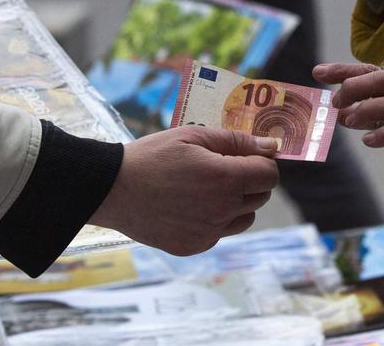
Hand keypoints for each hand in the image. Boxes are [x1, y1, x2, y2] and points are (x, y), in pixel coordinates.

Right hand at [89, 127, 278, 255]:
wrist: (113, 189)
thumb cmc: (153, 156)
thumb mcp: (193, 136)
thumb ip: (236, 140)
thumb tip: (271, 145)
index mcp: (226, 179)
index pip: (269, 175)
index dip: (262, 162)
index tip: (247, 156)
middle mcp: (222, 210)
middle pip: (260, 197)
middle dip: (250, 180)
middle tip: (225, 168)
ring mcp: (208, 233)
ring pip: (245, 218)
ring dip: (237, 202)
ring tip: (207, 187)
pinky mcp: (193, 247)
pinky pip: (219, 233)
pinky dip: (215, 220)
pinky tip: (190, 205)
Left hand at [315, 62, 383, 148]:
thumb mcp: (372, 109)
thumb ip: (352, 107)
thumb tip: (330, 109)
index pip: (365, 70)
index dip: (342, 70)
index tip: (317, 73)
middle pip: (383, 78)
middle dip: (356, 87)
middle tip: (337, 102)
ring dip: (368, 110)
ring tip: (350, 121)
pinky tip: (367, 140)